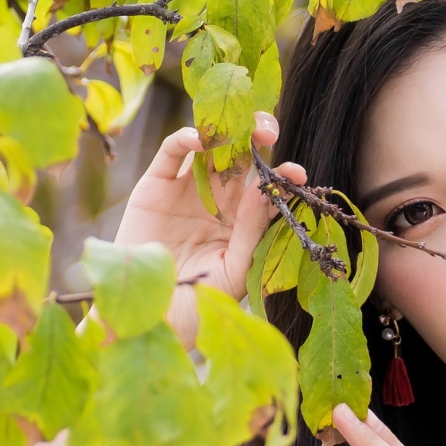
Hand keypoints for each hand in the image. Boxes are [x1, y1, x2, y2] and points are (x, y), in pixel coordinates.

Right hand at [114, 112, 304, 345]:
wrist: (149, 316)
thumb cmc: (197, 303)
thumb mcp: (234, 272)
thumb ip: (250, 233)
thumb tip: (260, 191)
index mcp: (239, 222)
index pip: (265, 189)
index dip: (281, 176)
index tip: (296, 174)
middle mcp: (215, 201)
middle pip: (240, 159)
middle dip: (257, 139)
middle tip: (268, 130)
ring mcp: (185, 191)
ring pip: (209, 149)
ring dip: (227, 132)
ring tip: (241, 128)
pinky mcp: (155, 186)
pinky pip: (172, 153)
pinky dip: (185, 139)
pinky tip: (202, 140)